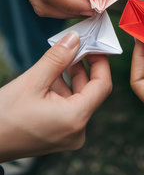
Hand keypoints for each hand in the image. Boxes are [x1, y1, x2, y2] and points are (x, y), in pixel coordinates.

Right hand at [0, 31, 111, 160]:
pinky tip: (51, 76)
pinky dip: (62, 91)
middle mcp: (77, 131)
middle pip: (91, 91)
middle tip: (75, 46)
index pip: (102, 86)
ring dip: (70, 77)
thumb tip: (75, 38)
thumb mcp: (32, 81)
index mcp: (75, 119)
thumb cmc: (4, 117)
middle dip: (83, 67)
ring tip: (59, 58)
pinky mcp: (59, 135)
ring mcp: (68, 135)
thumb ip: (57, 58)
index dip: (101, 62)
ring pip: (78, 98)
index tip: (94, 45)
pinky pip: (68, 108)